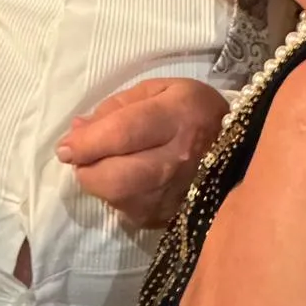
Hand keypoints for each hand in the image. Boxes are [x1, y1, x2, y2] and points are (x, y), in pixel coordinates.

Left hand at [57, 77, 227, 227]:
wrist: (241, 148)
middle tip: (82, 158)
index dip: (87, 143)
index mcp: (176, 116)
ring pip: (120, 199)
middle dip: (87, 169)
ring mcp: (177, 193)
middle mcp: (178, 158)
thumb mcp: (159, 90)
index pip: (122, 134)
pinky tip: (129, 181)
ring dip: (102, 184)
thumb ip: (115, 107)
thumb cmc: (192, 110)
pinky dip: (119, 198)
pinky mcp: (173, 216)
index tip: (65, 147)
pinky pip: (130, 212)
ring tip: (108, 165)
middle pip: (116, 177)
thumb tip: (77, 131)